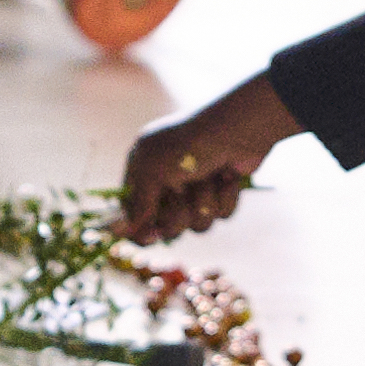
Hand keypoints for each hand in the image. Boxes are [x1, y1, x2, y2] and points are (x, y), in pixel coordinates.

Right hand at [117, 77, 298, 242]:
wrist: (235, 129)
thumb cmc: (187, 146)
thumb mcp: (152, 171)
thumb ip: (139, 203)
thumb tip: (129, 231)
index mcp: (144, 171)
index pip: (133, 211)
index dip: (140, 227)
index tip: (150, 235)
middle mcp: (167, 181)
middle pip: (166, 225)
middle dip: (178, 214)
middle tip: (184, 193)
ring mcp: (196, 187)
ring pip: (196, 224)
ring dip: (204, 203)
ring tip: (210, 178)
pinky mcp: (222, 190)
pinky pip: (221, 214)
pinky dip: (226, 197)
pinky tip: (228, 177)